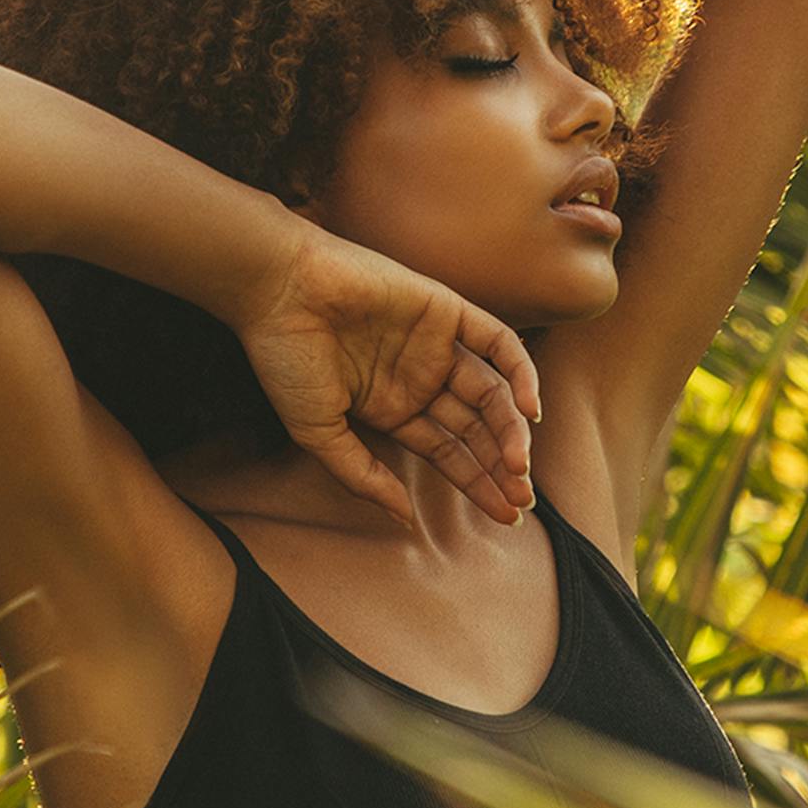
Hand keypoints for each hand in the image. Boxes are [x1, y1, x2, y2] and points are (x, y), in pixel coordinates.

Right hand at [230, 223, 541, 529]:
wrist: (278, 289)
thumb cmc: (286, 358)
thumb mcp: (319, 432)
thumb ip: (362, 475)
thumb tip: (404, 518)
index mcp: (392, 409)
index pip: (449, 453)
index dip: (478, 484)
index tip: (505, 516)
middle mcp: (420, 379)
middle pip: (476, 429)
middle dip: (500, 466)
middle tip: (521, 501)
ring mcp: (436, 345)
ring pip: (491, 393)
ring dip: (510, 430)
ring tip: (519, 467)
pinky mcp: (446, 310)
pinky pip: (497, 342)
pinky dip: (519, 372)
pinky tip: (528, 410)